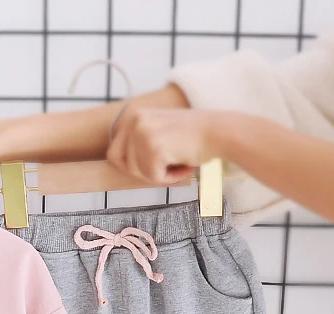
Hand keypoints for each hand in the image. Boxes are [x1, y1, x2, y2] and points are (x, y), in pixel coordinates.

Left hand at [106, 106, 224, 184]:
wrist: (220, 132)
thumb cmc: (192, 137)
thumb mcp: (157, 130)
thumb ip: (136, 142)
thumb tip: (113, 162)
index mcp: (133, 116)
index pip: (113, 154)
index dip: (131, 167)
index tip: (152, 164)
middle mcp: (135, 121)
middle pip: (123, 166)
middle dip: (144, 172)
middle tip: (167, 164)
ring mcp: (143, 133)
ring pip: (138, 173)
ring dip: (159, 175)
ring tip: (179, 161)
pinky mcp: (154, 147)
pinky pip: (153, 177)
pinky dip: (170, 178)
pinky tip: (184, 165)